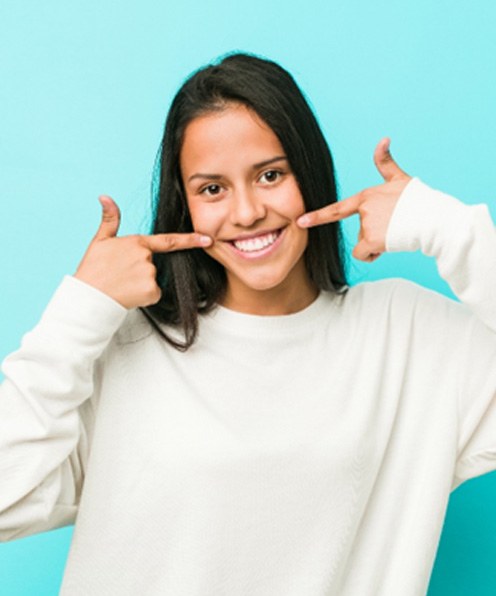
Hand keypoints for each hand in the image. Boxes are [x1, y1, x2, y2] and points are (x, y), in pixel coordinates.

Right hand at [75, 195, 211, 308]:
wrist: (88, 296)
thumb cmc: (92, 269)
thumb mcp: (100, 241)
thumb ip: (110, 219)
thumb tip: (105, 196)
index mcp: (137, 243)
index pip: (169, 240)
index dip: (190, 239)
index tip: (208, 239)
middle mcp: (146, 258)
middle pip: (153, 264)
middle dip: (140, 270)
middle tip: (120, 274)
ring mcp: (150, 274)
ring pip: (153, 280)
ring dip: (141, 283)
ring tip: (122, 284)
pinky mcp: (151, 291)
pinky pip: (153, 293)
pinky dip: (144, 296)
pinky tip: (128, 294)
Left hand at [297, 138, 411, 261]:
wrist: (433, 217)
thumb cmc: (418, 199)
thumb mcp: (400, 179)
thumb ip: (386, 163)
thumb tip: (383, 139)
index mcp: (366, 197)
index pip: (337, 209)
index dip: (318, 215)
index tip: (300, 221)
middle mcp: (363, 211)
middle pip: (361, 230)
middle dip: (374, 234)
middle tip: (395, 227)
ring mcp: (367, 225)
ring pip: (364, 244)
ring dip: (377, 244)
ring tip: (396, 233)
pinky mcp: (372, 240)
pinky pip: (362, 254)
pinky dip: (372, 255)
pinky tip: (388, 246)